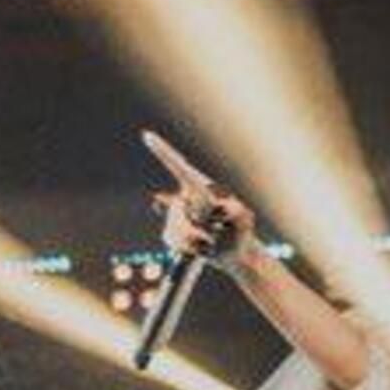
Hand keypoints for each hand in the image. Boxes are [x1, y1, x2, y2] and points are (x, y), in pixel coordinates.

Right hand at [144, 129, 253, 267]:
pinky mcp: (173, 229)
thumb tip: (206, 218)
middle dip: (195, 229)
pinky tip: (200, 248)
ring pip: (174, 228)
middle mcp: (186, 197)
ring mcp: (177, 213)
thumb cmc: (240, 233)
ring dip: (194, 241)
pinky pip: (171, 239)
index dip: (163, 152)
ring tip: (211, 243)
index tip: (147, 136)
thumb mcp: (242, 221)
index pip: (180, 168)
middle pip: (177, 210)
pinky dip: (186, 248)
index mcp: (202, 188)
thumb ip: (227, 215)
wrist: (232, 253)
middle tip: (215, 237)